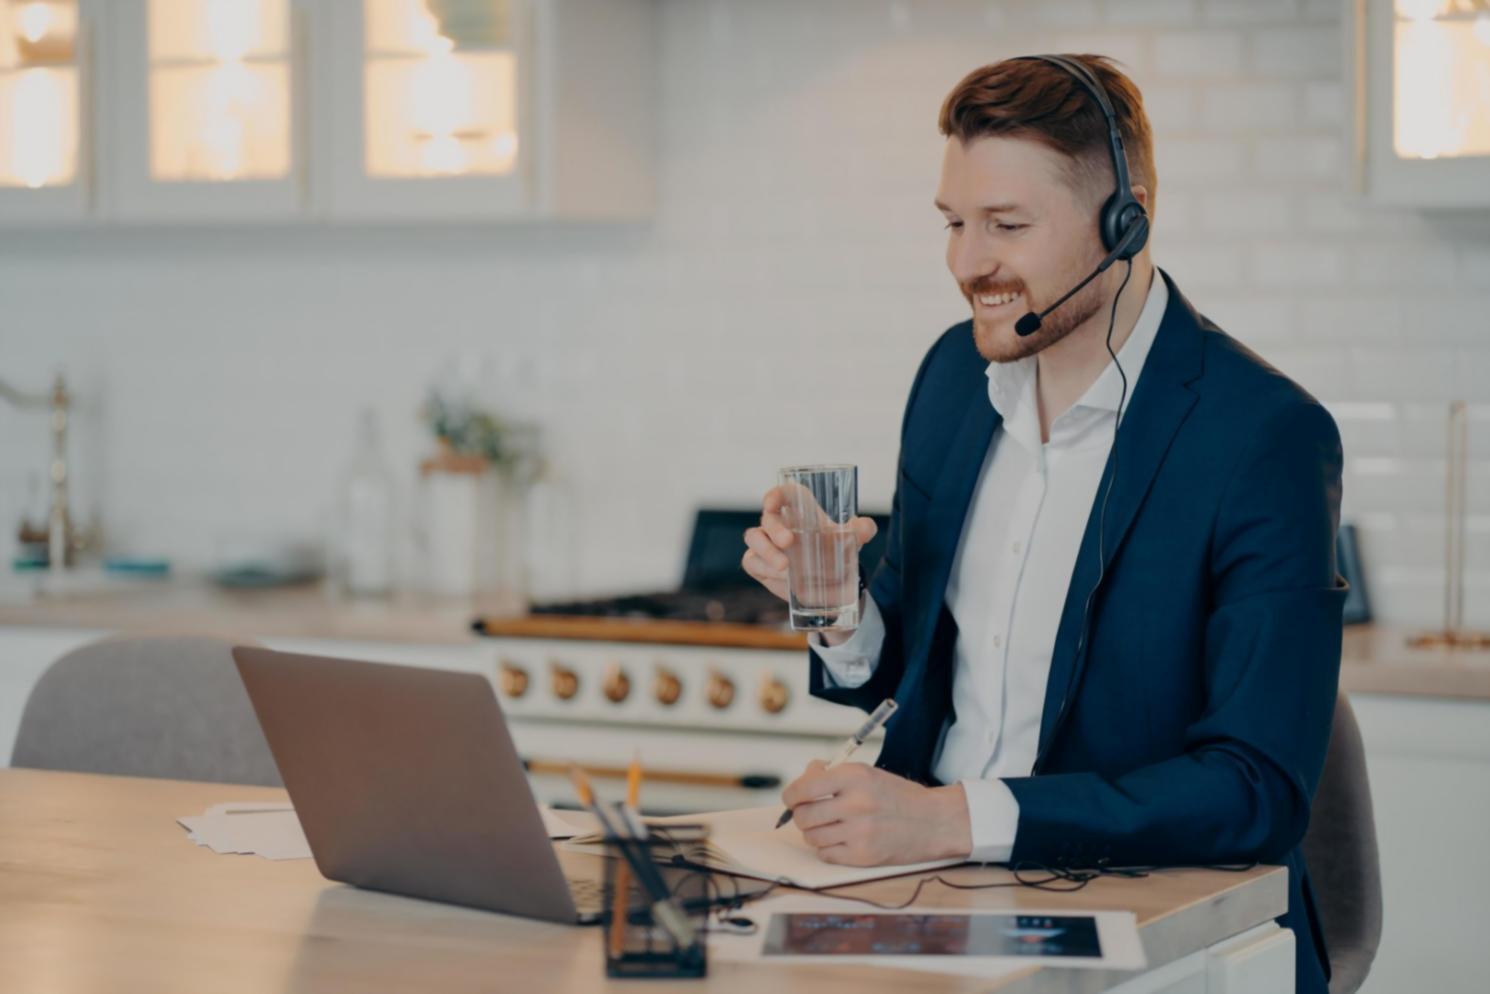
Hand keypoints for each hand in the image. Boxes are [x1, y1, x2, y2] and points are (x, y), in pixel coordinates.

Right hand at [741, 486, 877, 644]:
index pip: (785, 494)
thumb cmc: (835, 552)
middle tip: (788, 542)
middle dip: (775, 528)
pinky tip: (781, 578)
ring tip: (785, 568)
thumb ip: (862, 531)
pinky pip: (752, 561)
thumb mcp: (851, 541)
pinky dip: (764, 568)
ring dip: (766, 551)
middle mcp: (780, 523)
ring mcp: (767, 543)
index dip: (776, 494)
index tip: (771, 503)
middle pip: (768, 517)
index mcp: (800, 511)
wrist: (830, 584)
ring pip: (754, 538)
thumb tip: (865, 527)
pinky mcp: (759, 563)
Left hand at [781, 760, 971, 865]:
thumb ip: (832, 775)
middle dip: (801, 815)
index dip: (791, 795)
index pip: (803, 788)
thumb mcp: (867, 774)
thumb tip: (803, 777)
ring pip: (811, 837)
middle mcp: (856, 804)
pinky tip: (840, 840)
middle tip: (811, 813)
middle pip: (803, 816)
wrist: (933, 821)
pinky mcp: (863, 856)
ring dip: (814, 832)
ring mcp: (859, 832)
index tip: (792, 799)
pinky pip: (825, 854)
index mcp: (854, 777)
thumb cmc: (897, 796)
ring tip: (829, 826)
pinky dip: (827, 848)